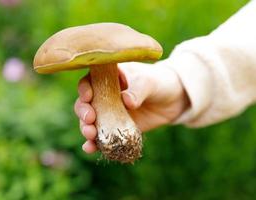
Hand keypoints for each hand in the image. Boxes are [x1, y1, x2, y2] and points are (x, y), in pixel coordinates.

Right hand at [74, 61, 189, 152]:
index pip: (89, 81)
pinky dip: (94, 143)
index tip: (88, 97)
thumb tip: (126, 101)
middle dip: (83, 112)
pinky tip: (90, 148)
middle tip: (90, 118)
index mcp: (108, 78)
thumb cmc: (159, 82)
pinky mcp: (116, 129)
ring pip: (90, 122)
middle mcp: (104, 95)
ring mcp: (108, 113)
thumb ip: (138, 89)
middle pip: (85, 103)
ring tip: (90, 135)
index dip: (85, 89)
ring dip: (86, 129)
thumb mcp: (149, 82)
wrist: (173, 100)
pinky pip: (102, 137)